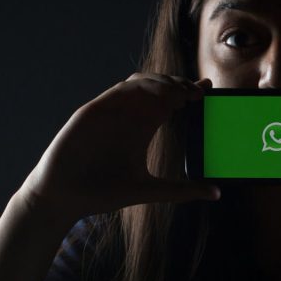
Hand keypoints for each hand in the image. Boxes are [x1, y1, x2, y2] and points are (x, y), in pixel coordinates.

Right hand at [19, 72, 220, 223]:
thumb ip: (181, 190)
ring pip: (141, 83)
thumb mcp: (149, 191)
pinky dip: (140, 88)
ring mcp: (111, 111)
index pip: (170, 102)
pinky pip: (119, 90)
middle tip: (199, 93)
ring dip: (163, 82)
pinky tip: (158, 94)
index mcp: (142, 128)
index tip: (209, 91)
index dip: (189, 92)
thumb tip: (216, 193)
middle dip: (180, 85)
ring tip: (183, 91)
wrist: (64, 197)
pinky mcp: (94, 110)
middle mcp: (129, 116)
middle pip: (159, 88)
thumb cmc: (101, 193)